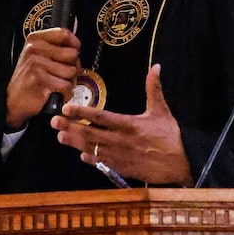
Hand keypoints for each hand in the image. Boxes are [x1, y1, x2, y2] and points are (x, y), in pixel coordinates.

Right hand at [6, 28, 80, 130]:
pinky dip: (65, 94)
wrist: (13, 101)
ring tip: (57, 85)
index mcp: (35, 39)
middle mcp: (34, 49)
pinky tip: (56, 93)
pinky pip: (66, 86)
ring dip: (69, 82)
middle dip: (73, 67)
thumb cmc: (28, 79)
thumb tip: (77, 43)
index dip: (75, 45)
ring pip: (72, 71)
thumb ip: (55, 47)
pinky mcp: (40, 80)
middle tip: (63, 75)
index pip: (65, 34)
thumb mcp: (37, 56)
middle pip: (72, 54)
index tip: (73, 53)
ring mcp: (36, 64)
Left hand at [52, 64, 192, 184]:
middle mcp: (120, 141)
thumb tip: (156, 66)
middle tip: (53, 121)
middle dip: (70, 127)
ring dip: (75, 143)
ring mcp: (119, 156)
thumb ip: (154, 89)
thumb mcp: (162, 111)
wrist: (180, 164)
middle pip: (90, 134)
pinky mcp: (122, 168)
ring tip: (60, 136)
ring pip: (92, 148)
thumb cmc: (171, 137)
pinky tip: (80, 155)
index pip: (100, 117)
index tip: (66, 108)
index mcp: (129, 125)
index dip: (82, 113)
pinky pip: (102, 163)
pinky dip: (90, 159)